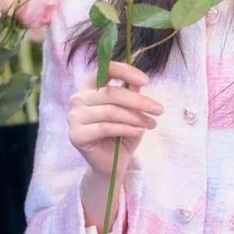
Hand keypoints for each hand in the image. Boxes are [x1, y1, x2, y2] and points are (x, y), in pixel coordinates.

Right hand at [68, 60, 163, 180]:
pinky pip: (106, 127)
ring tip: (151, 123)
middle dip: (139, 101)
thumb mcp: (131, 111)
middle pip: (111, 93)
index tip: (146, 81)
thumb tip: (139, 82)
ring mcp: (74, 117)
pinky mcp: (76, 135)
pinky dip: (126, 128)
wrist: (111, 163)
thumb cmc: (122, 133)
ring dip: (136, 117)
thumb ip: (131, 94)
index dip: (125, 72)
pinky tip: (139, 131)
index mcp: (89, 88)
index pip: (103, 71)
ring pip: (111, 111)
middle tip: (159, 109)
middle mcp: (78, 99)